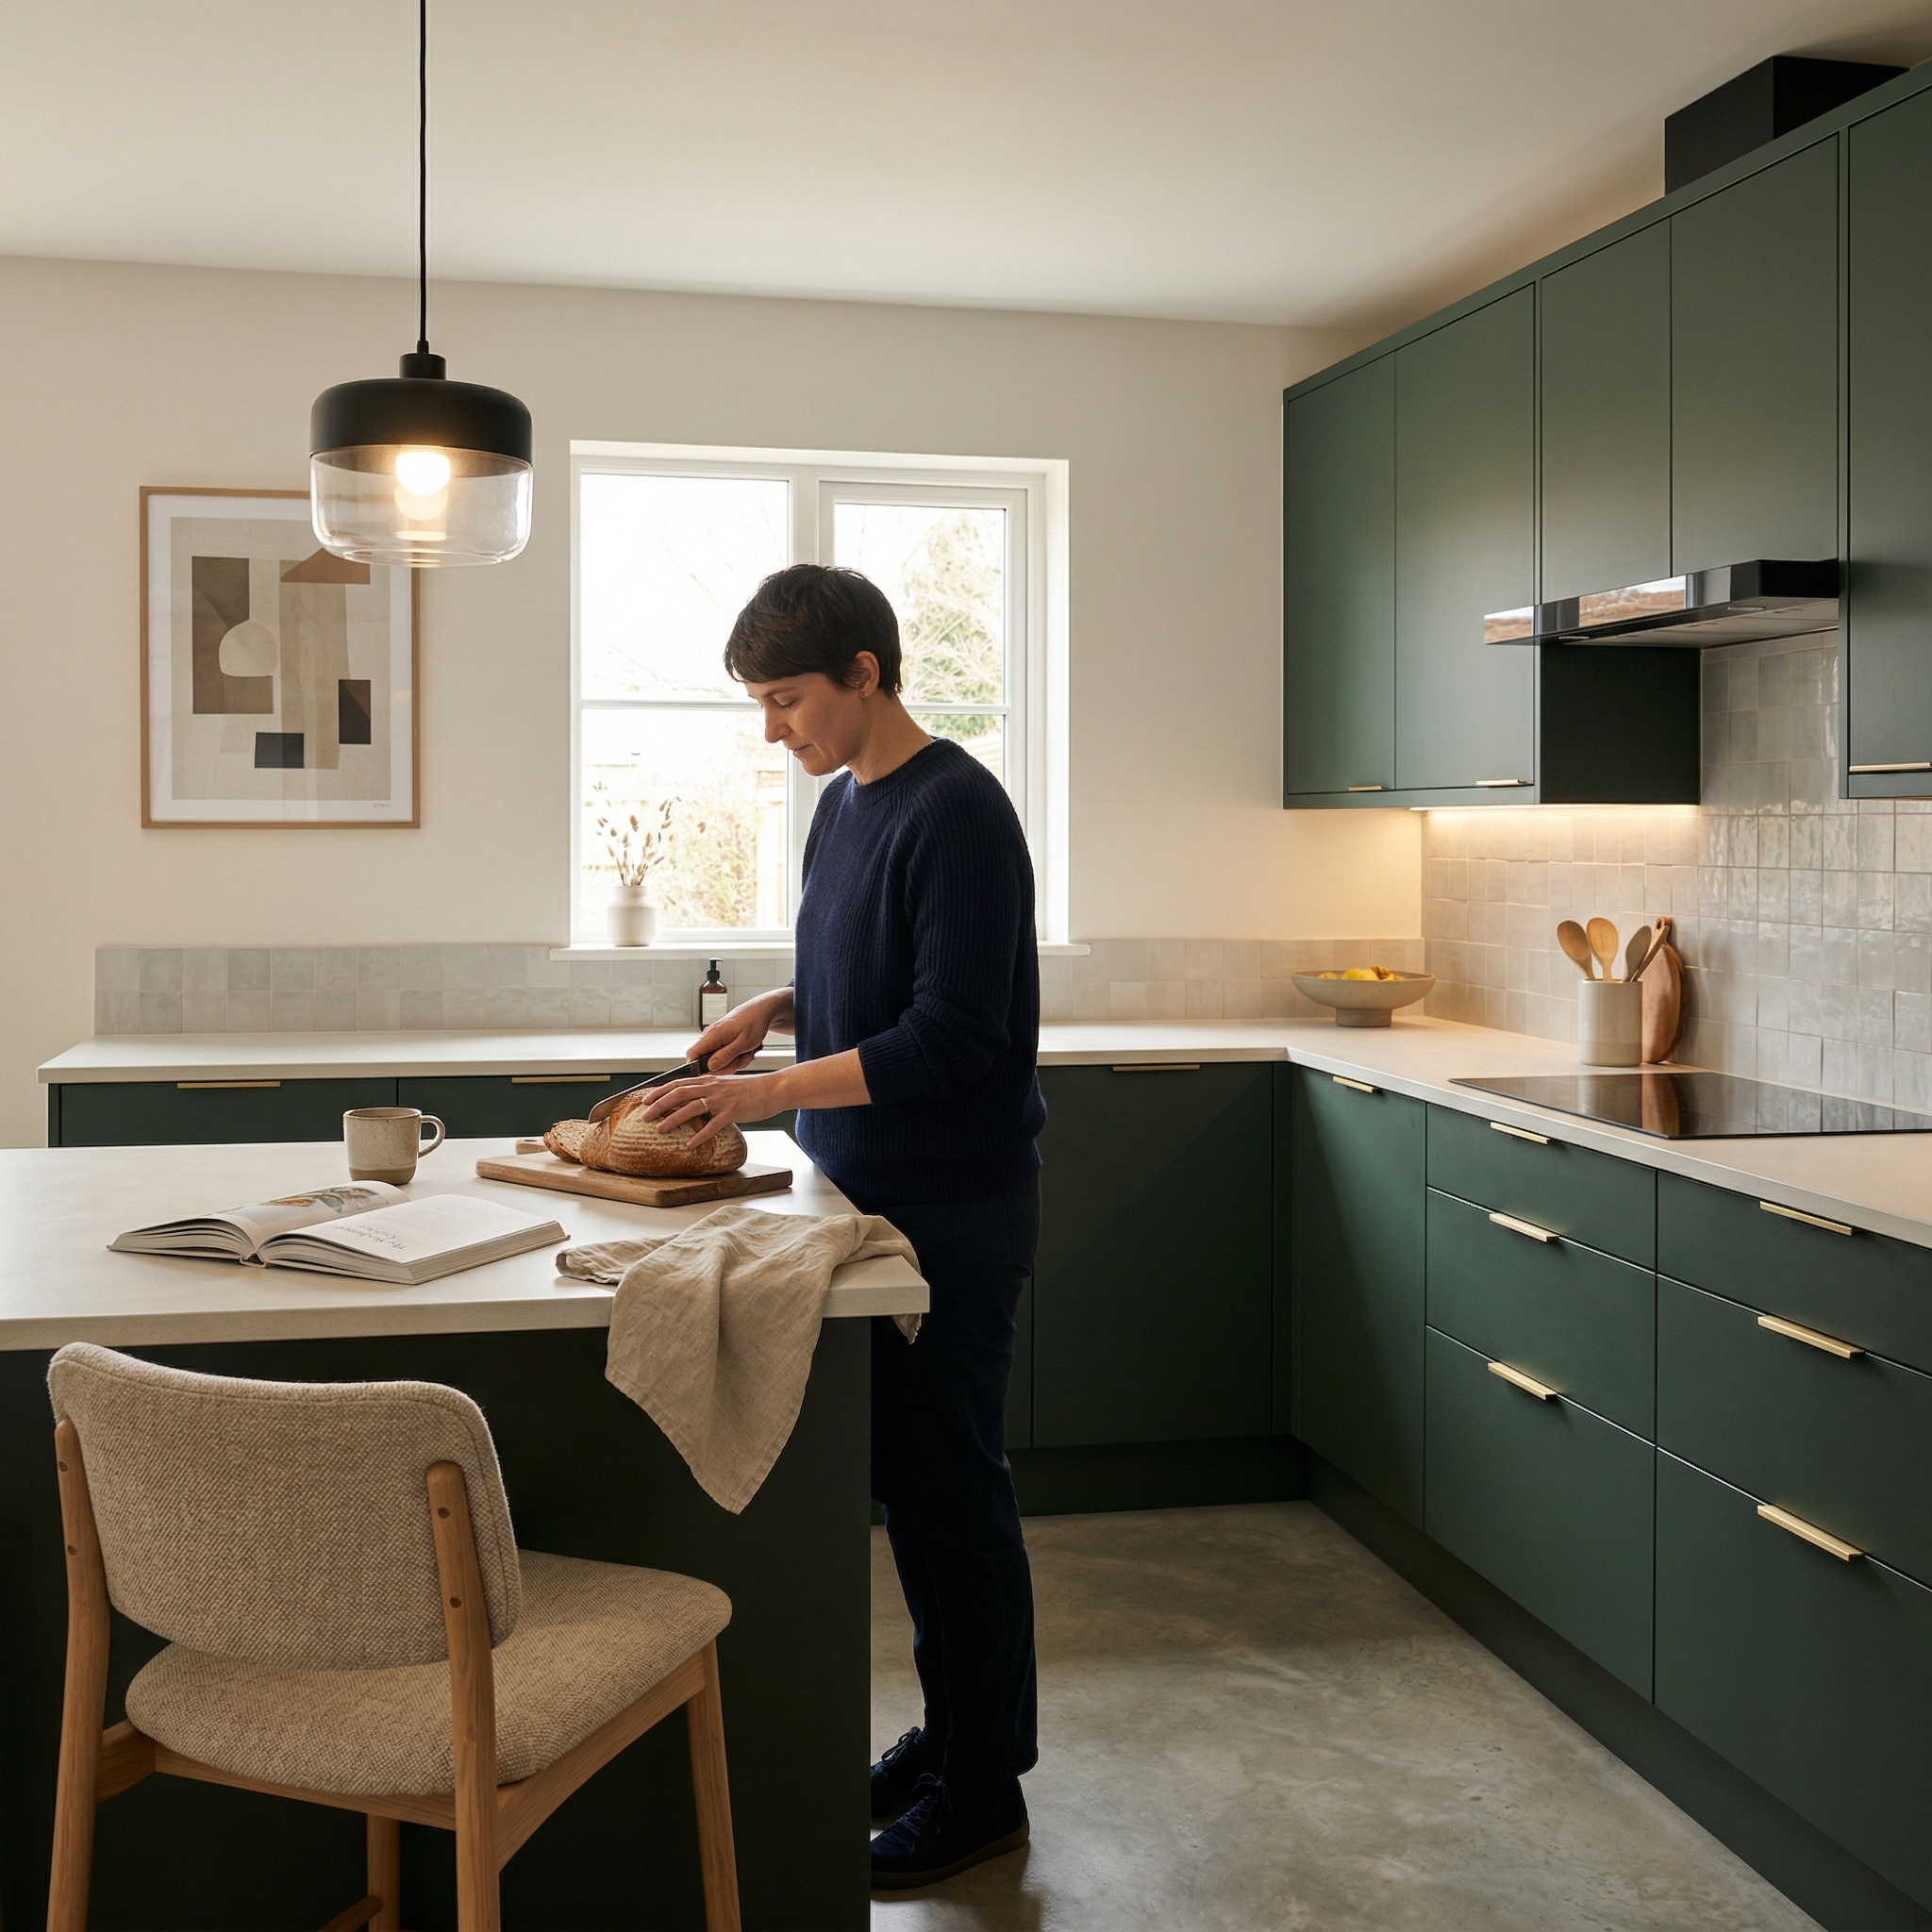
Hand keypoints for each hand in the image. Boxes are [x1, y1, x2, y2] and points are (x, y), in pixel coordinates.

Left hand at [639, 1070, 788, 1148]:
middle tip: (644, 1116)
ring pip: (691, 1108)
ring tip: (660, 1130)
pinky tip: (690, 1144)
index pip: (678, 1083)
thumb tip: (695, 1099)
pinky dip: (700, 1135)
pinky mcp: (733, 1112)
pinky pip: (713, 1125)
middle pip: (678, 1094)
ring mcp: (722, 1100)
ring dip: (673, 1119)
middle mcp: (712, 1088)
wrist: (773, 1089)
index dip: (659, 1091)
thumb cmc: (751, 1089)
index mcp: (709, 1080)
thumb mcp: (726, 1085)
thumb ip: (710, 1090)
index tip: (645, 1100)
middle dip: (658, 1105)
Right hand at [690, 988, 792, 1074]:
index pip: (691, 1056)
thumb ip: (725, 1056)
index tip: (720, 1069)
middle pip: (706, 1062)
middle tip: (741, 1059)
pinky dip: (735, 1057)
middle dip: (725, 1066)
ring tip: (746, 1052)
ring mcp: (714, 1039)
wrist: (760, 1011)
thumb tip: (709, 1067)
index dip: (700, 1068)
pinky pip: (723, 1056)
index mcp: (712, 1035)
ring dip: (733, 1061)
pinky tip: (744, 1051)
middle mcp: (709, 1036)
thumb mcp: (743, 1043)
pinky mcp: (720, 1041)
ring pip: (717, 1061)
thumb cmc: (754, 1023)